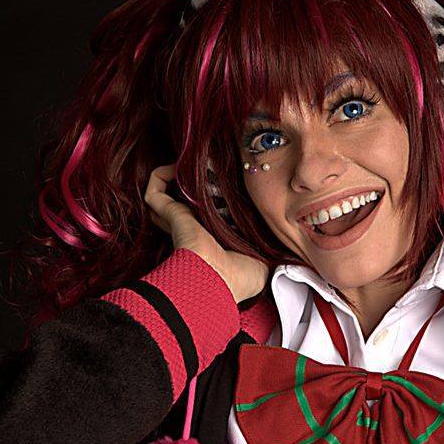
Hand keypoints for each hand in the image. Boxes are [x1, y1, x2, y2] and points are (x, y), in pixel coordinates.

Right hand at [145, 164, 269, 302]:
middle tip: (213, 164)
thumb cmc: (240, 278)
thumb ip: (271, 246)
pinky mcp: (169, 214)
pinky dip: (160, 175)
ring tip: (195, 162)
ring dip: (177, 173)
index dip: (219, 193)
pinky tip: (176, 168)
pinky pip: (154, 190)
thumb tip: (290, 244)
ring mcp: (180, 221)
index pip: (211, 210)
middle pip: (189, 197)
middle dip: (198, 178)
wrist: (218, 281)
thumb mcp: (264, 260)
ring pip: (169, 191)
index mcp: (217, 237)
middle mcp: (196, 228)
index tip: (231, 177)